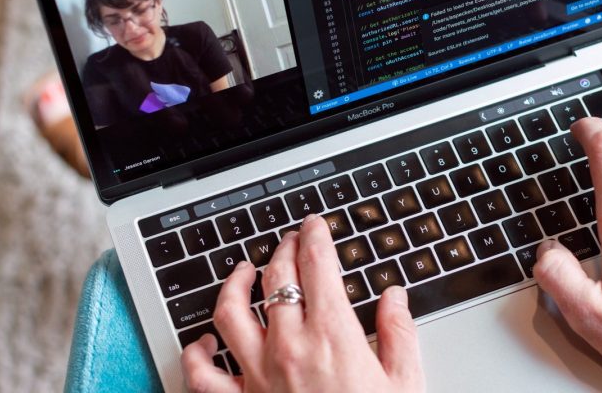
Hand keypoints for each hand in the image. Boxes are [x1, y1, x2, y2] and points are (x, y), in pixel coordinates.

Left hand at [181, 215, 424, 392]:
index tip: (314, 225)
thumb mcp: (405, 382)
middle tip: (291, 240)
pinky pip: (201, 373)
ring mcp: (257, 375)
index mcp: (333, 337)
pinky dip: (196, 352)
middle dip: (283, 248)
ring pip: (230, 311)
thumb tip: (394, 297)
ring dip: (234, 283)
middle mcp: (289, 348)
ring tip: (244, 270)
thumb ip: (399, 332)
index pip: (317, 266)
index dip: (314, 236)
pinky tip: (205, 340)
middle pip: (276, 277)